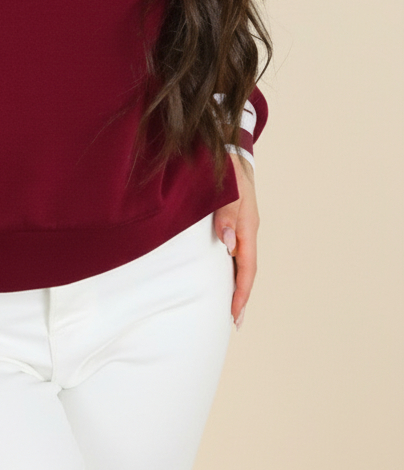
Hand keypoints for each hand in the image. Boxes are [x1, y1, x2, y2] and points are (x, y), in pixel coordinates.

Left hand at [213, 149, 258, 328]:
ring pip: (239, 261)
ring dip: (234, 283)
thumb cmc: (228, 167)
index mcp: (248, 226)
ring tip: (227, 305)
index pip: (247, 267)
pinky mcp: (232, 221)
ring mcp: (240, 226)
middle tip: (232, 321)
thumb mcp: (228, 187)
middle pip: (245, 270)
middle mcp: (246, 230)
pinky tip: (220, 273)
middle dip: (240, 296)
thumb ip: (227, 214)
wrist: (230, 148)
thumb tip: (228, 246)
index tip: (234, 315)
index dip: (241, 293)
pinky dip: (228, 267)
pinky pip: (232, 250)